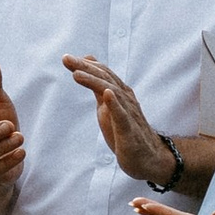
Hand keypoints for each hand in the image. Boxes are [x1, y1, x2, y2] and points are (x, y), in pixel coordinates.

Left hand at [64, 52, 173, 186]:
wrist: (148, 157)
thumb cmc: (125, 131)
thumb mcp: (107, 106)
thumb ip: (98, 87)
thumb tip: (86, 66)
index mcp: (119, 93)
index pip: (102, 74)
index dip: (85, 65)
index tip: (66, 58)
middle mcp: (125, 99)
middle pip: (105, 79)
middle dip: (85, 68)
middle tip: (67, 59)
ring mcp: (128, 114)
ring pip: (112, 93)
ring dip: (94, 81)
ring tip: (77, 74)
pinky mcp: (129, 131)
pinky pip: (122, 116)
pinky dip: (114, 104)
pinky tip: (106, 94)